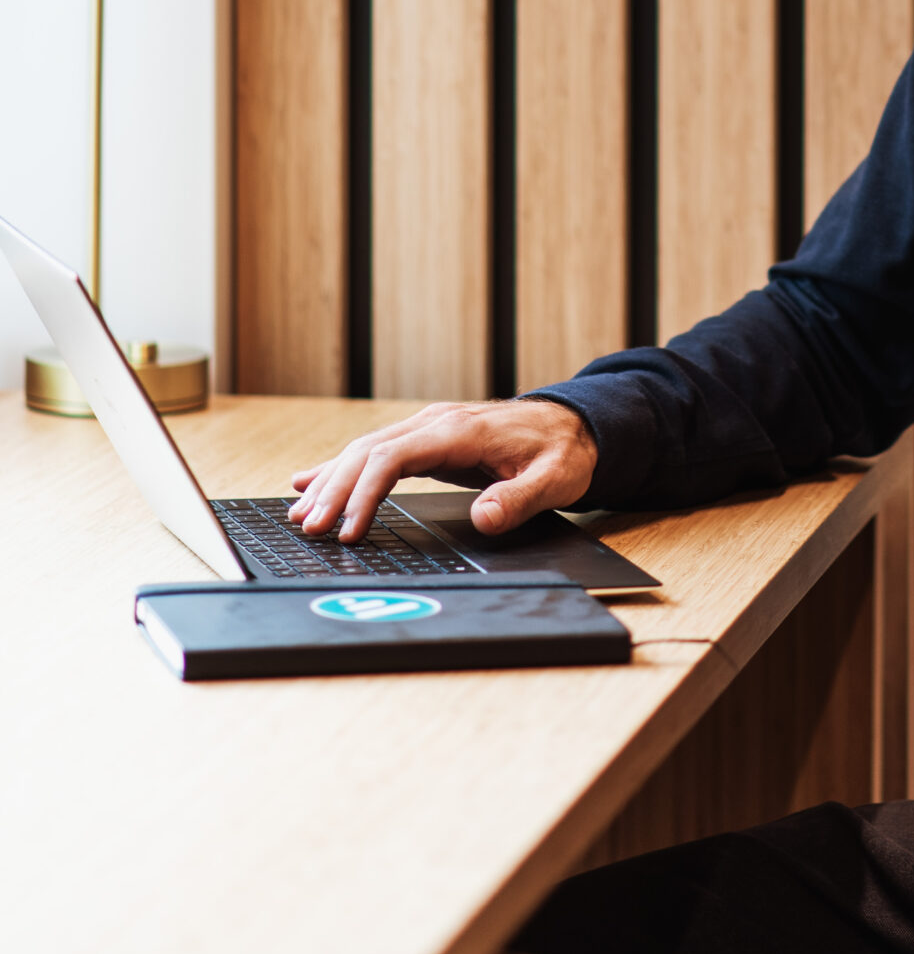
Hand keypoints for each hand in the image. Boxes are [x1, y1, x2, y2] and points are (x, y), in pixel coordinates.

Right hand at [289, 398, 597, 542]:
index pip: (393, 458)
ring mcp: (428, 427)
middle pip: (368, 452)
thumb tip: (484, 518)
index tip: (348, 529)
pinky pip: (376, 451)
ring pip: (365, 450)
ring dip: (331, 481)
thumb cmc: (562, 451)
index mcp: (459, 432)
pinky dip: (341, 467)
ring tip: (299, 514)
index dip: (365, 494)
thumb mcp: (553, 479)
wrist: (574, 423)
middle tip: (309, 529)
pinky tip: (309, 480)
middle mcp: (435, 423)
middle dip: (335, 491)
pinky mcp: (427, 438)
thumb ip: (518, 499)